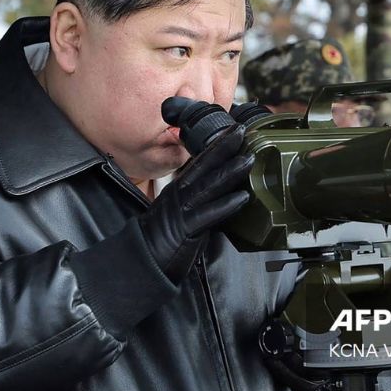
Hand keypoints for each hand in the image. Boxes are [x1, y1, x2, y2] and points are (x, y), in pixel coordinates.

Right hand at [138, 122, 252, 283]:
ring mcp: (182, 210)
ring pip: (208, 186)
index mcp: (178, 189)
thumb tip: (221, 194)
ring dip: (230, 171)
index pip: (199, 162)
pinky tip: (242, 198)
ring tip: (249, 159)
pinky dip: (226, 205)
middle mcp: (179, 194)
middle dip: (224, 147)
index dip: (216, 145)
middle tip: (241, 130)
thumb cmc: (161, 241)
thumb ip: (197, 201)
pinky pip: (208, 215)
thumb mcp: (179, 213)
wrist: (141, 261)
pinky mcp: (186, 229)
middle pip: (203, 166)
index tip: (232, 130)